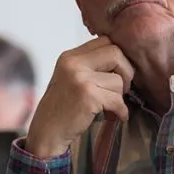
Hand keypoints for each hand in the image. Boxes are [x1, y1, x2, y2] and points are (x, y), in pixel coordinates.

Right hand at [25, 36, 134, 157]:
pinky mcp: (87, 96)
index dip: (118, 56)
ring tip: (110, 107)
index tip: (119, 72)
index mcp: (70, 56)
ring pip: (118, 80)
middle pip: (115, 53)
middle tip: (121, 89)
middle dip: (126, 71)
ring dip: (119, 97)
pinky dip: (121, 111)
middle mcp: (73, 63)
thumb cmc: (62, 108)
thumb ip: (91, 65)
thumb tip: (124, 60)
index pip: (105, 41)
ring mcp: (80, 78)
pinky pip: (117, 100)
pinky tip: (116, 116)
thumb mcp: (71, 78)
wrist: (47, 132)